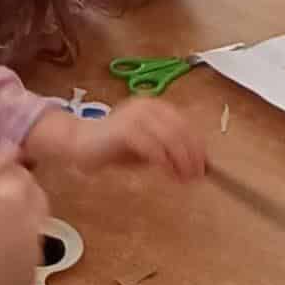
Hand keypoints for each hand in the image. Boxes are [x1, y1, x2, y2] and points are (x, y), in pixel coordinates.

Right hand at [0, 150, 48, 284]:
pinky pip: (26, 260)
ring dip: (15, 227)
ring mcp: (33, 263)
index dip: (4, 177)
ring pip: (32, 232)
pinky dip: (13, 256)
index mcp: (16, 207)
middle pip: (36, 204)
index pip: (25, 177)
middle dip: (16, 199)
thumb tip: (13, 148)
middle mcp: (34, 233)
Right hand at [28, 98, 206, 181]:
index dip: (198, 146)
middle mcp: (148, 106)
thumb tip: (195, 164)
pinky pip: (153, 147)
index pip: (186, 124)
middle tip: (196, 177)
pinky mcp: (125, 130)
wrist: (79, 143)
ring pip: (171, 138)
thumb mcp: (148, 148)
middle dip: (192, 156)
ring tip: (185, 178)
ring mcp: (136, 116)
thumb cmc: (113, 147)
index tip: (204, 167)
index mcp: (155, 106)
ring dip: (182, 161)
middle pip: (182, 130)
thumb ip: (169, 150)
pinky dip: (165, 162)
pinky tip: (168, 174)